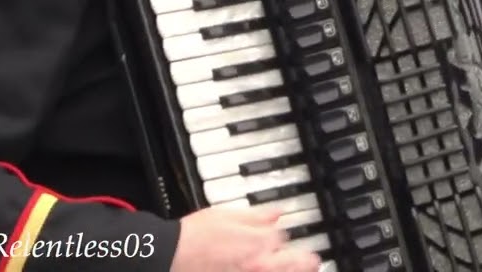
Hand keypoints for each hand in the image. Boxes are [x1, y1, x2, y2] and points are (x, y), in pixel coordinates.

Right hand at [171, 206, 320, 271]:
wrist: (168, 257)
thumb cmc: (192, 237)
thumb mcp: (226, 214)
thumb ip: (256, 216)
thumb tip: (276, 214)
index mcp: (259, 241)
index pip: (284, 238)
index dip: (282, 237)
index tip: (282, 238)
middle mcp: (259, 263)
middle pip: (295, 264)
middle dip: (305, 261)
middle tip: (313, 261)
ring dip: (295, 269)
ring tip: (307, 268)